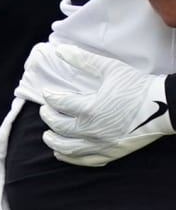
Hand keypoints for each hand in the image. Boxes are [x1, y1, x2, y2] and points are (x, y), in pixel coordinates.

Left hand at [36, 45, 174, 166]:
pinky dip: (70, 158)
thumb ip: (83, 59)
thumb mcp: (110, 68)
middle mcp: (92, 129)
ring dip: (53, 142)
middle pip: (59, 126)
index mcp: (90, 108)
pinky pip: (85, 160)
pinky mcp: (111, 152)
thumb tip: (60, 50)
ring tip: (47, 135)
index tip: (47, 94)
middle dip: (48, 118)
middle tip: (46, 111)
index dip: (50, 98)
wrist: (166, 105)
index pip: (60, 104)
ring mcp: (101, 143)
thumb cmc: (138, 86)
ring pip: (68, 148)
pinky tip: (62, 153)